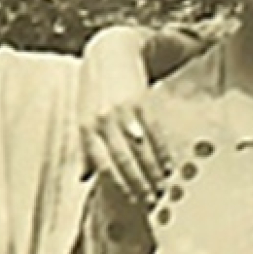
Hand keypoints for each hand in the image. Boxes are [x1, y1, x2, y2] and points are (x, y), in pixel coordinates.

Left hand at [80, 27, 170, 204]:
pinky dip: (162, 152)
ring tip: (165, 188)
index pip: (104, 167)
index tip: (135, 202)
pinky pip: (153, 132)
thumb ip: (85, 149)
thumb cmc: (94, 88)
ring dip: (152, 173)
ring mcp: (120, 112)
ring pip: (139, 150)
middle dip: (139, 185)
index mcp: (86, 130)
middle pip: (123, 162)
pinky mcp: (139, 101)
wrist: (108, 51)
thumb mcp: (83, 118)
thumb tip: (83, 178)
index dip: (121, 187)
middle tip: (153, 201)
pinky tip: (170, 165)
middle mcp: (101, 123)